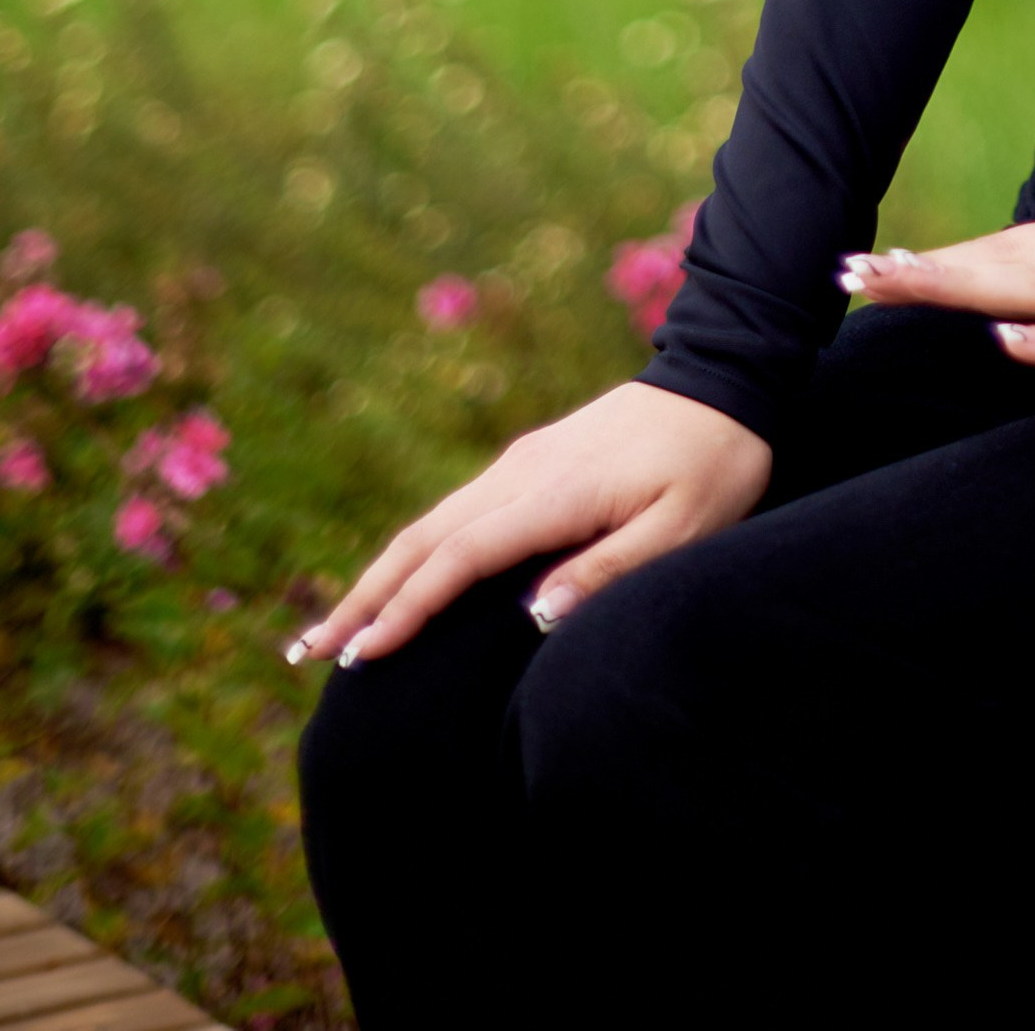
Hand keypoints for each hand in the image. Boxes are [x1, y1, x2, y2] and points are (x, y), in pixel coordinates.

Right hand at [285, 379, 769, 669]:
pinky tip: (405, 580)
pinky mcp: (533, 460)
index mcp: (555, 491)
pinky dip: (416, 551)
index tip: (361, 656)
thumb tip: (532, 618)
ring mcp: (524, 461)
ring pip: (434, 523)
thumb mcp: (684, 527)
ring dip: (382, 575)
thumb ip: (609, 569)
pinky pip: (458, 513)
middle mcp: (524, 471)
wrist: (727, 378)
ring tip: (334, 628)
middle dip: (365, 597)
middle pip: (424, 538)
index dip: (407, 609)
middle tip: (307, 653)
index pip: (460, 557)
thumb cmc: (714, 464)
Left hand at [840, 209, 1034, 380]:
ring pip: (1030, 285)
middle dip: (919, 272)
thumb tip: (1006, 307)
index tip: (859, 271)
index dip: (927, 264)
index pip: (993, 250)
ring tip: (895, 288)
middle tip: (848, 276)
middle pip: (995, 262)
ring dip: (959, 286)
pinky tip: (1008, 338)